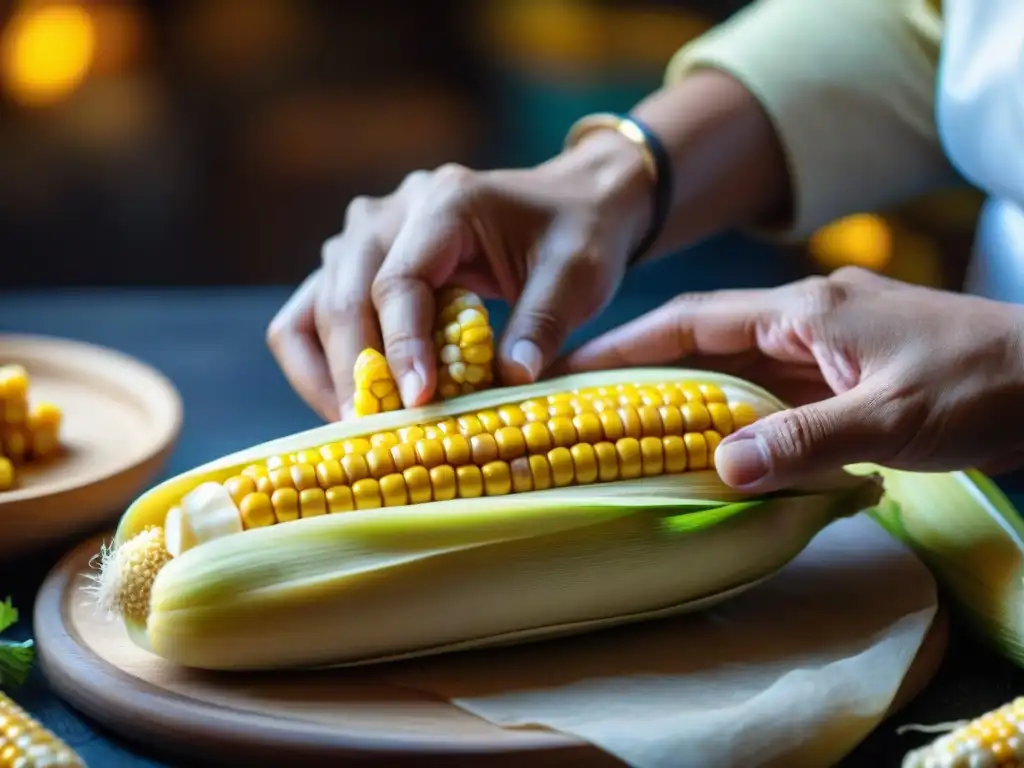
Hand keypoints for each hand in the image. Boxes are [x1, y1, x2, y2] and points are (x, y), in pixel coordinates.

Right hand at [266, 132, 651, 420]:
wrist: (573, 200)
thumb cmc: (578, 233)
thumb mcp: (578, 274)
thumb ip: (544, 322)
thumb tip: (511, 380)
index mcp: (445, 202)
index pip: (398, 280)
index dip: (401, 345)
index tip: (417, 401)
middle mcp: (391, 212)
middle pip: (343, 295)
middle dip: (355, 371)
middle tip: (375, 431)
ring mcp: (366, 235)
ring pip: (315, 308)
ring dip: (329, 371)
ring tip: (360, 426)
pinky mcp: (360, 263)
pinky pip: (315, 315)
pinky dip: (323, 362)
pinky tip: (353, 403)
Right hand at [559, 267, 1023, 491]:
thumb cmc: (980, 385)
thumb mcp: (889, 417)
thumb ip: (803, 441)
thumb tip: (720, 468)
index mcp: (804, 311)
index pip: (695, 319)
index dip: (630, 341)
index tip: (576, 363)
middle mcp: (805, 320)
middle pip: (706, 343)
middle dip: (646, 372)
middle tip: (587, 405)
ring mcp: (827, 348)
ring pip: (739, 372)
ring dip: (690, 398)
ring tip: (632, 430)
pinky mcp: (848, 376)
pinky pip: (775, 395)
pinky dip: (740, 418)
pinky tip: (716, 446)